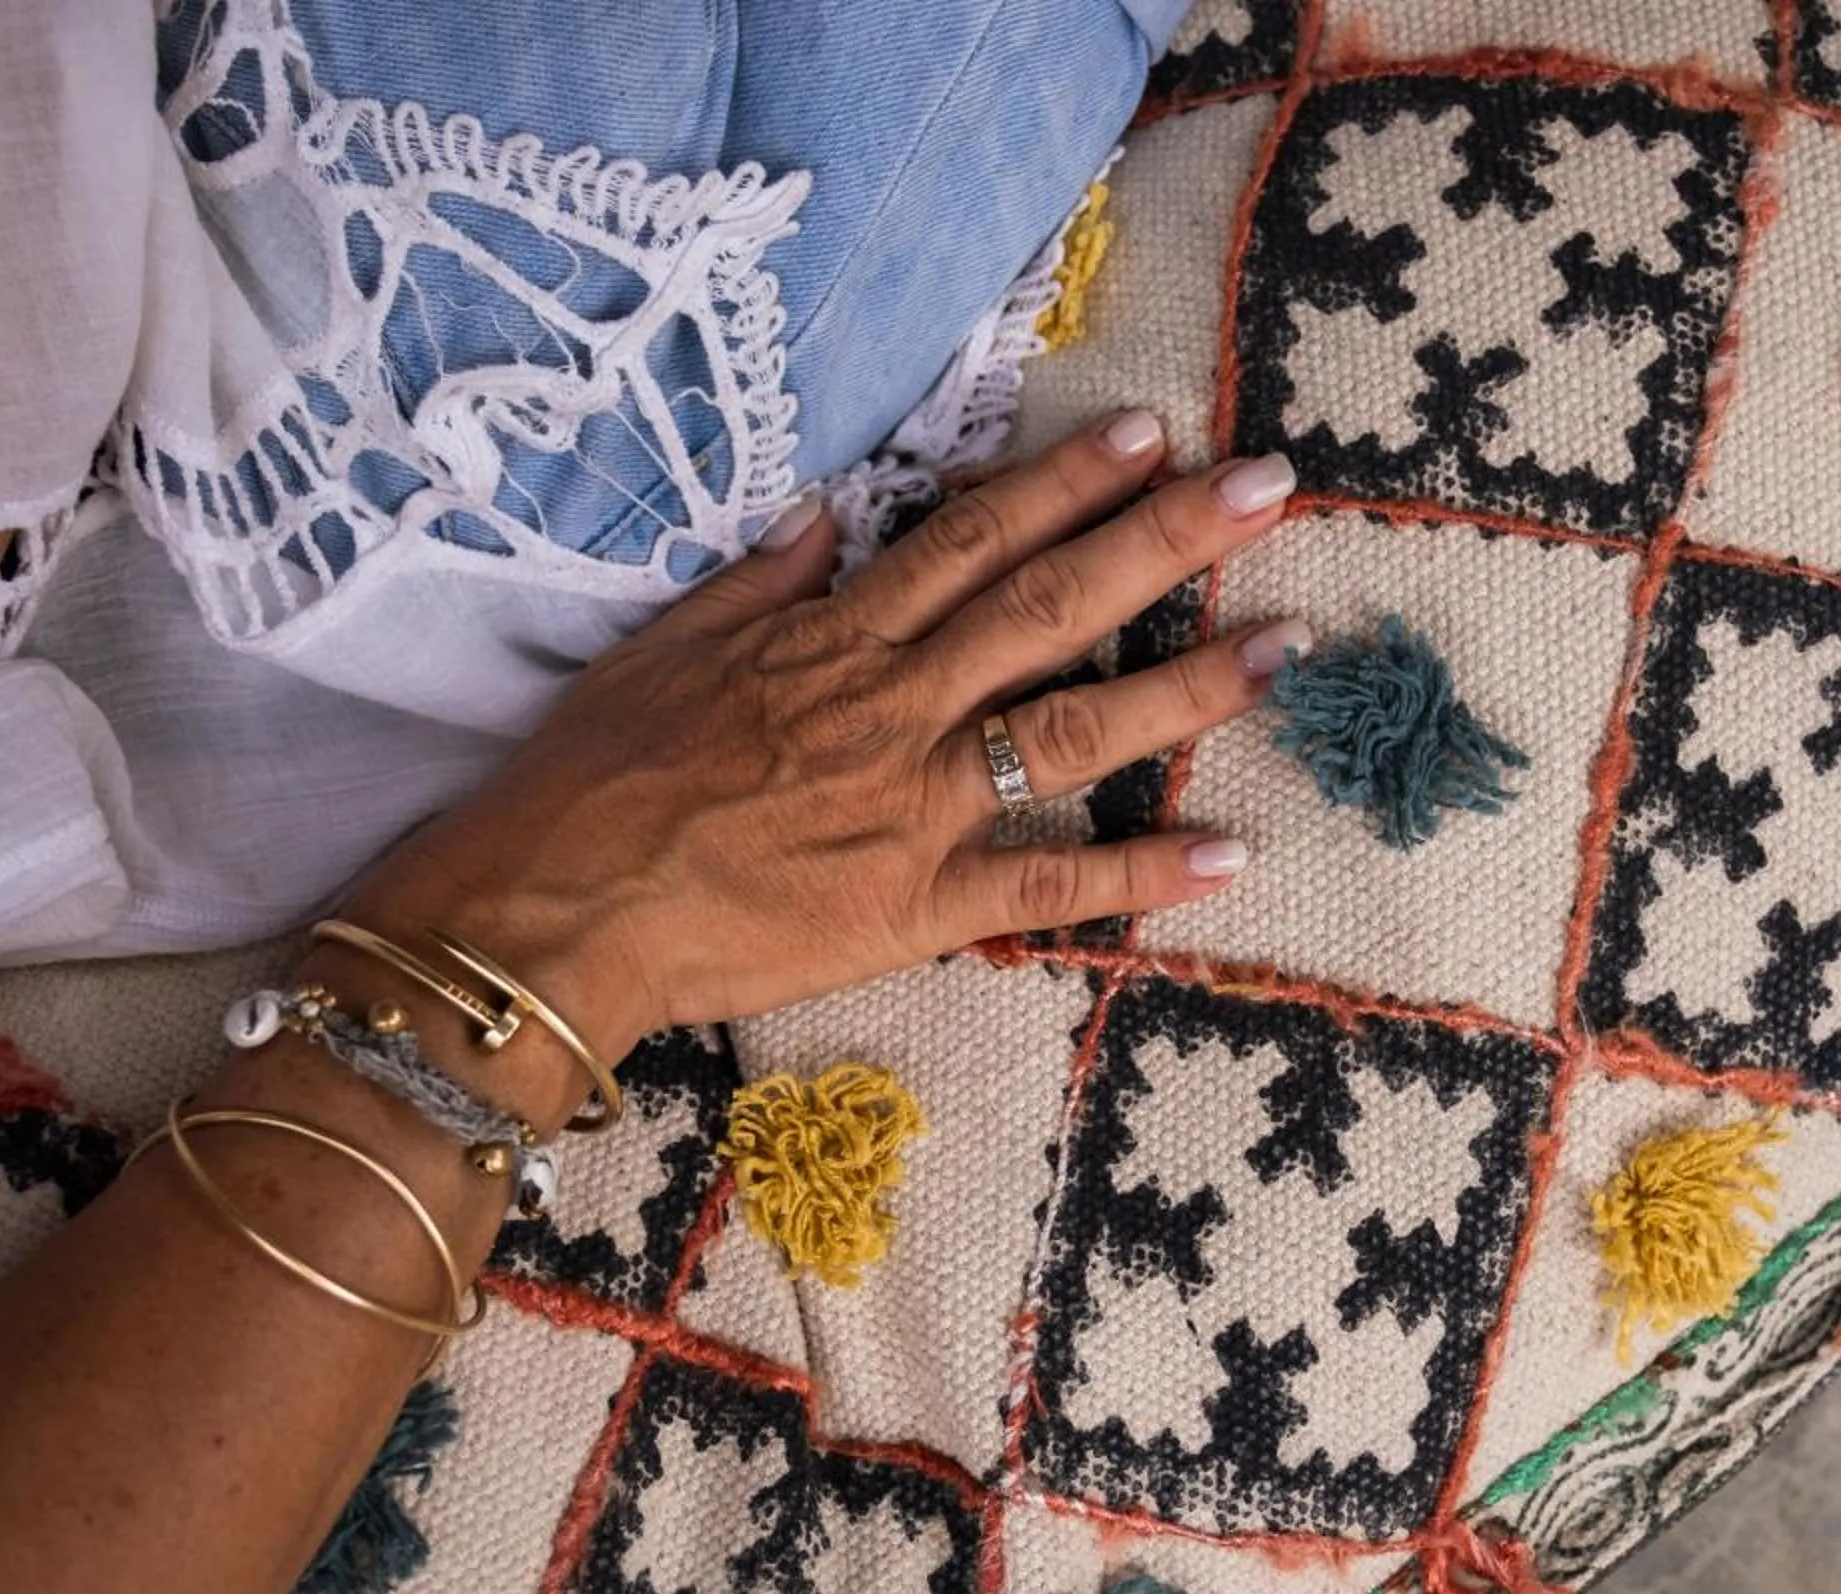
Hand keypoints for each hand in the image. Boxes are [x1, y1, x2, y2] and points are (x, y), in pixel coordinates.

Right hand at [344, 411, 1306, 1052]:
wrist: (555, 911)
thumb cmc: (591, 780)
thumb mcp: (661, 649)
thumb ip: (757, 583)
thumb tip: (826, 517)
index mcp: (834, 639)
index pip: (971, 538)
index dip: (1067, 481)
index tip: (1151, 434)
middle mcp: (895, 706)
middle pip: (1049, 604)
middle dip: (1164, 539)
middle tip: (1268, 488)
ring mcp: (917, 805)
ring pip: (1075, 727)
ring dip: (1188, 685)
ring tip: (1286, 645)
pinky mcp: (921, 904)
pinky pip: (1051, 884)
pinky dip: (1143, 872)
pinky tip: (1232, 853)